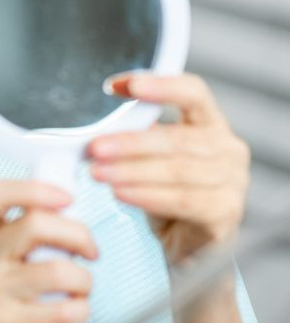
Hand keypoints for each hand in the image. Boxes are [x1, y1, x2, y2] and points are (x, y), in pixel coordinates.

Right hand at [0, 180, 97, 322]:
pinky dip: (81, 309)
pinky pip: (63, 310)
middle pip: (36, 225)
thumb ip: (10, 232)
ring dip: (84, 279)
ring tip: (81, 286)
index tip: (66, 198)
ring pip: (59, 271)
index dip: (35, 189)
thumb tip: (63, 210)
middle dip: (79, 234)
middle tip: (90, 250)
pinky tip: (74, 308)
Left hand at [89, 73, 250, 265]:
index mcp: (211, 124)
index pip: (193, 92)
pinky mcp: (226, 213)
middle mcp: (229, 149)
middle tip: (96, 148)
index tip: (118, 86)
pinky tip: (121, 194)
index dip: (159, 85)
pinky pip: (182, 201)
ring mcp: (233, 182)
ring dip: (131, 171)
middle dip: (130, 143)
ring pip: (176, 170)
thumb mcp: (151, 157)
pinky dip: (147, 196)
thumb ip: (137, 134)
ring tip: (98, 173)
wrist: (188, 244)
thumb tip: (101, 126)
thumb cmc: (168, 192)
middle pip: (178, 138)